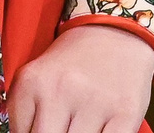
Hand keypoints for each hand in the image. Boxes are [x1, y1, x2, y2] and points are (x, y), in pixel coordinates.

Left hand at [9, 22, 153, 132]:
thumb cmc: (73, 61)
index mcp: (33, 81)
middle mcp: (62, 90)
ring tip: (78, 124)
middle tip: (59, 127)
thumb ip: (27, 111)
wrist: (116, 32)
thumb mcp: (39, 78)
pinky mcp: (126, 114)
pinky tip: (98, 129)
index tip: (41, 126)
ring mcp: (95, 103)